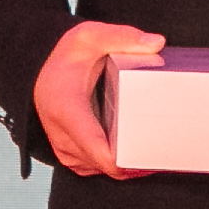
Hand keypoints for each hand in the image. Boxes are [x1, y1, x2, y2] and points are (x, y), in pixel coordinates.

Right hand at [34, 21, 164, 179]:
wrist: (39, 73)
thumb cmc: (65, 57)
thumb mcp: (90, 36)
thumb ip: (122, 37)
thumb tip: (157, 43)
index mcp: (68, 110)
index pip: (101, 152)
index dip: (130, 160)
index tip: (155, 151)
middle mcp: (63, 137)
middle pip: (109, 166)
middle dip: (138, 162)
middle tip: (168, 149)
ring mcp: (65, 150)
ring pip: (105, 172)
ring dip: (129, 166)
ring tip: (157, 151)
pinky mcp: (70, 157)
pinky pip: (98, 170)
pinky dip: (118, 166)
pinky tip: (137, 154)